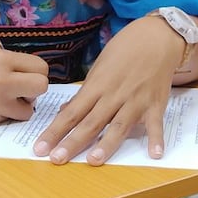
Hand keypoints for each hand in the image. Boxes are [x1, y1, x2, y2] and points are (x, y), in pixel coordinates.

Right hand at [0, 49, 48, 125]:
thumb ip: (12, 66)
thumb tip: (34, 78)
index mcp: (2, 59)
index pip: (41, 68)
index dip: (36, 73)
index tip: (26, 76)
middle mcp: (1, 80)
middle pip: (41, 87)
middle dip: (35, 91)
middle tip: (22, 91)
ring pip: (28, 110)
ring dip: (20, 108)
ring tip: (3, 100)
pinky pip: (9, 120)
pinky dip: (3, 116)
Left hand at [33, 16, 183, 165]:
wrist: (156, 37)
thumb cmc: (124, 51)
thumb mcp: (99, 68)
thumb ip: (84, 93)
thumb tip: (65, 111)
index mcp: (96, 86)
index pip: (71, 113)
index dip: (55, 131)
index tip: (40, 148)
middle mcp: (114, 95)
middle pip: (90, 123)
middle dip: (72, 142)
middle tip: (56, 159)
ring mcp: (135, 101)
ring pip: (119, 126)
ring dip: (106, 144)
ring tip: (93, 160)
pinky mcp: (156, 104)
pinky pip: (155, 124)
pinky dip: (156, 139)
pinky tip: (155, 155)